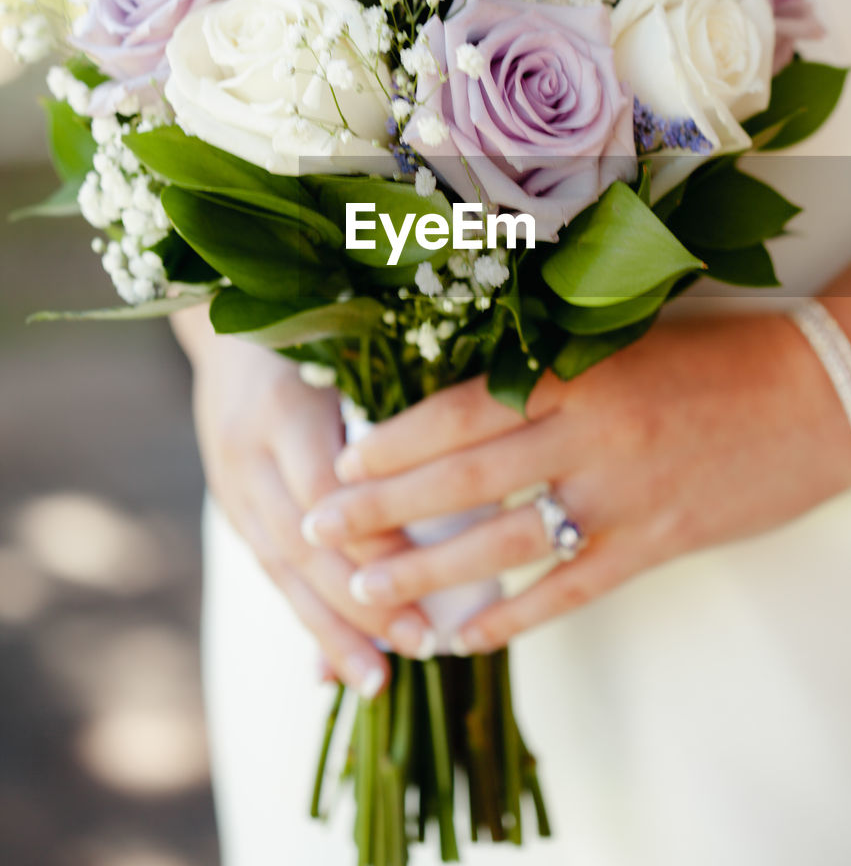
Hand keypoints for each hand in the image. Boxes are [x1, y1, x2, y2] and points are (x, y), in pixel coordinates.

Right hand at [175, 308, 434, 694]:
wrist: (223, 323)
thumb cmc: (317, 327)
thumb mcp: (352, 353)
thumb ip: (395, 413)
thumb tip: (474, 475)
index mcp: (283, 407)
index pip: (330, 495)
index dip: (378, 543)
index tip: (431, 580)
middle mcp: (245, 451)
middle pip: (303, 545)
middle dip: (361, 604)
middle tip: (421, 647)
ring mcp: (228, 482)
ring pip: (279, 569)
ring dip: (329, 629)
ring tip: (376, 681)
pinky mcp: (228, 503)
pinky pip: (268, 568)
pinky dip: (305, 614)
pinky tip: (334, 662)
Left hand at [301, 310, 850, 652]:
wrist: (816, 391)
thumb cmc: (716, 354)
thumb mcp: (623, 340)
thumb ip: (548, 367)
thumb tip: (461, 400)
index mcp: (578, 372)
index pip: (464, 410)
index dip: (396, 440)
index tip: (341, 461)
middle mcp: (591, 434)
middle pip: (465, 480)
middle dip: (384, 508)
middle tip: (319, 531)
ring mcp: (624, 496)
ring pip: (506, 543)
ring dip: (430, 572)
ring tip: (368, 592)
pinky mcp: (657, 544)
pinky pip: (572, 589)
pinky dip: (516, 616)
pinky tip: (467, 637)